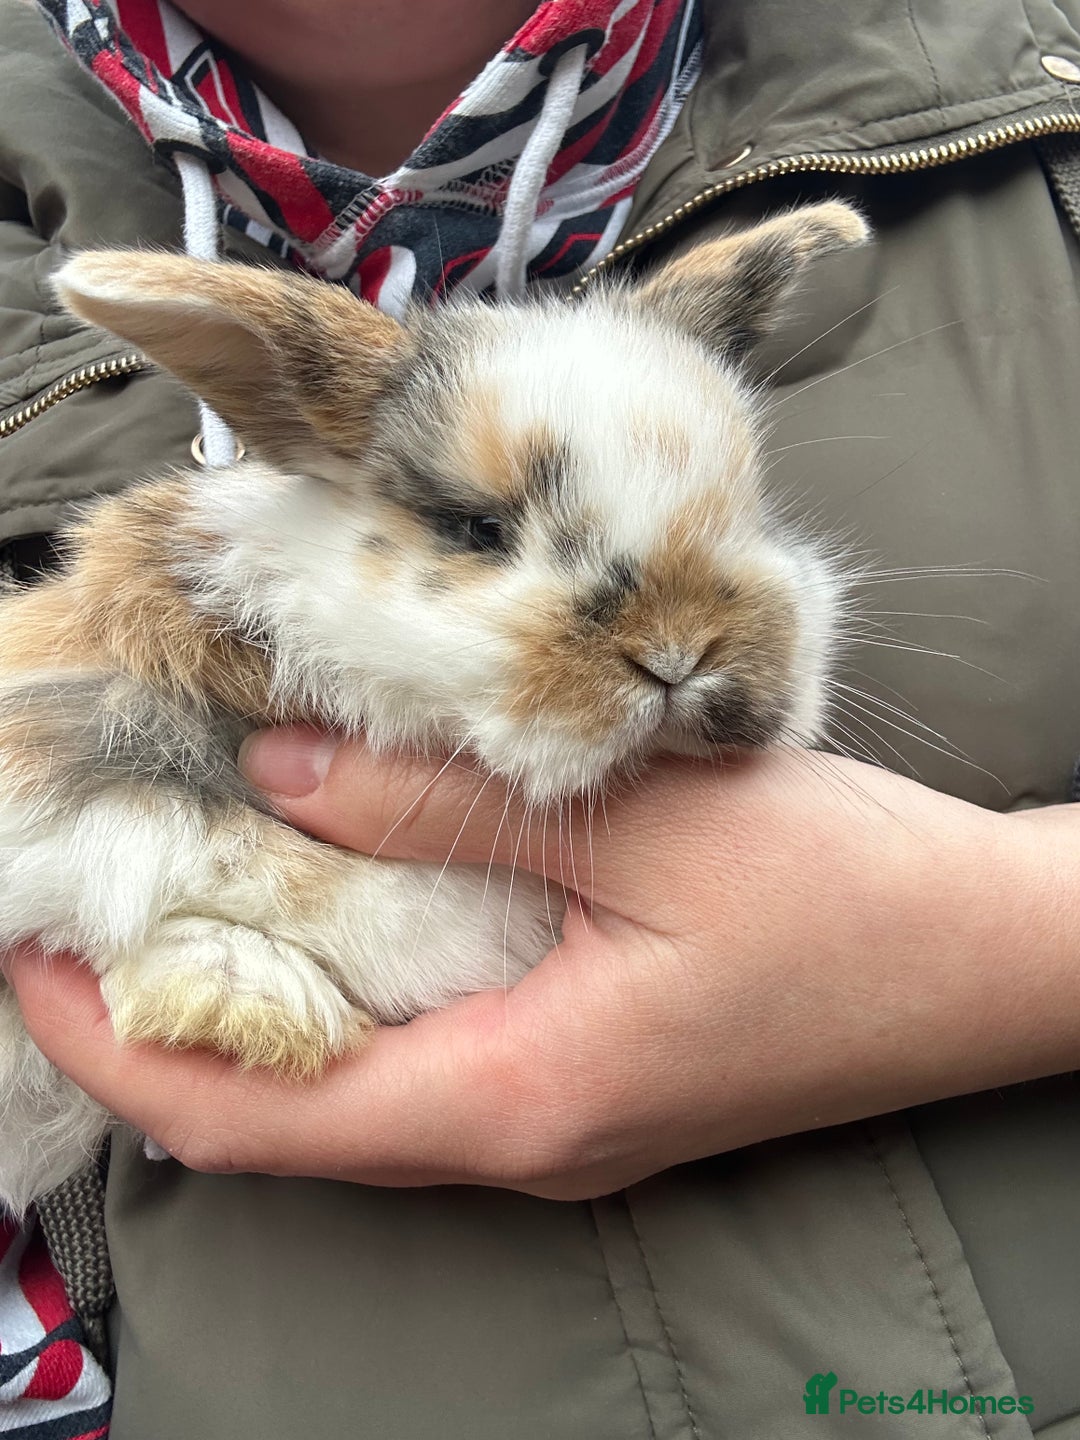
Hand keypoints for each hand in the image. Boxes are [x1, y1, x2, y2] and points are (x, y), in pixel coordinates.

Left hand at [6, 736, 1078, 1198]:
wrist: (993, 958)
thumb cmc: (851, 898)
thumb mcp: (646, 828)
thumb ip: (450, 808)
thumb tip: (281, 777)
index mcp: (520, 1098)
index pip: (252, 1114)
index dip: (114, 1043)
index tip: (28, 952)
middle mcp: (519, 1136)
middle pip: (279, 1116)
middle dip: (154, 1021)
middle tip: (83, 898)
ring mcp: (554, 1118)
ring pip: (345, 1089)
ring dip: (245, 1002)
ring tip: (177, 884)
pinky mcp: (586, 1076)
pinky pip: (420, 1057)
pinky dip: (339, 990)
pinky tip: (328, 895)